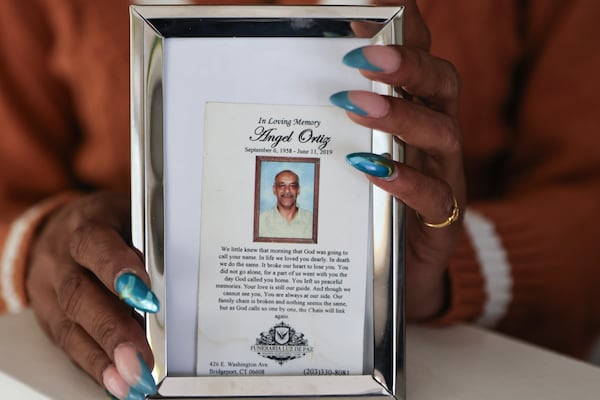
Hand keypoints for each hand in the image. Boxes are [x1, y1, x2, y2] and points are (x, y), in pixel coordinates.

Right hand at [26, 192, 158, 398]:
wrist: (57, 231)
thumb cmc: (109, 225)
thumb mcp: (131, 216)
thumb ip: (151, 240)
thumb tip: (178, 277)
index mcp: (87, 225)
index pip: (96, 244)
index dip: (117, 270)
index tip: (146, 297)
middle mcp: (62, 260)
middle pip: (80, 295)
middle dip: (113, 330)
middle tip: (140, 358)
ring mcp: (51, 291)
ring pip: (70, 326)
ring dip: (103, 358)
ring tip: (130, 380)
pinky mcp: (49, 319)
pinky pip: (68, 344)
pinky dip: (95, 366)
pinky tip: (117, 383)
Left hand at [331, 0, 464, 320]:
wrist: (397, 274)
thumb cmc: (372, 206)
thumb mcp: (359, 155)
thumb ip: (345, 122)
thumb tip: (308, 84)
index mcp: (418, 114)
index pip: (420, 62)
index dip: (407, 33)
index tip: (368, 13)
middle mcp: (438, 138)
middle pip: (441, 86)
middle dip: (407, 64)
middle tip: (365, 55)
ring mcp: (445, 178)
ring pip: (441, 134)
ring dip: (400, 116)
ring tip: (357, 105)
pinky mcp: (443, 222)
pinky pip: (433, 197)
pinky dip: (404, 180)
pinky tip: (371, 169)